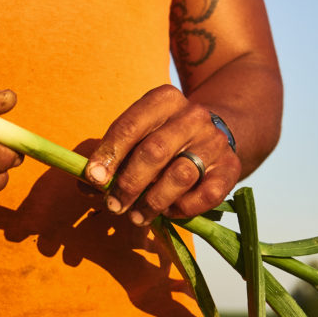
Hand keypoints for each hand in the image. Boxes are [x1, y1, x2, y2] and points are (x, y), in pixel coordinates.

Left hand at [84, 85, 239, 226]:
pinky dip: (183, 208)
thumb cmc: (163, 138)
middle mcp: (193, 116)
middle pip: (154, 152)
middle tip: (113, 205)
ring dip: (152, 202)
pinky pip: (206, 195)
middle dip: (129, 183)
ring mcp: (214, 141)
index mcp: (164, 100)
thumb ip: (113, 157)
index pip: (131, 126)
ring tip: (135, 216)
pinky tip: (168, 212)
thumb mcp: (138, 136)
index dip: (109, 154)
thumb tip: (86, 184)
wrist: (214, 133)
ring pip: (179, 176)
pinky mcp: (231, 167)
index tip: (94, 179)